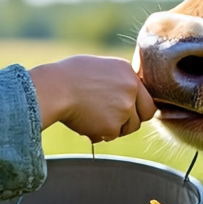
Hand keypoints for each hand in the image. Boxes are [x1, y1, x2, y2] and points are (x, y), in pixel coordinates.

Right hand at [28, 56, 155, 143]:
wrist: (55, 89)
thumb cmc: (69, 76)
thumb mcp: (100, 68)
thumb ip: (118, 81)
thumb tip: (125, 94)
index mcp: (128, 72)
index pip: (147, 97)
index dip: (137, 106)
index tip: (127, 110)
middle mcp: (131, 89)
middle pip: (145, 115)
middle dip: (132, 120)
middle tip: (115, 121)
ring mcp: (124, 108)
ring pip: (128, 128)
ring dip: (115, 128)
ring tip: (94, 118)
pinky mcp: (112, 126)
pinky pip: (111, 135)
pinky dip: (99, 133)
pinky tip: (85, 123)